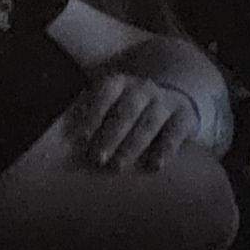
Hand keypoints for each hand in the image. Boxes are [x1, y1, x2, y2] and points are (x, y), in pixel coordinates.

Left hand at [61, 71, 213, 171]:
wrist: (173, 101)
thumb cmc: (127, 113)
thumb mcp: (110, 106)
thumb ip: (90, 120)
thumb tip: (64, 147)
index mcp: (121, 83)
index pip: (106, 92)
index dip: (94, 113)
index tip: (80, 137)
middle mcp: (144, 89)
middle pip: (127, 110)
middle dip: (111, 135)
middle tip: (97, 158)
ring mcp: (166, 102)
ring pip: (149, 122)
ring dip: (132, 145)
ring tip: (117, 166)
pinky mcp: (185, 117)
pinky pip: (176, 132)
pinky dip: (166, 149)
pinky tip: (155, 166)